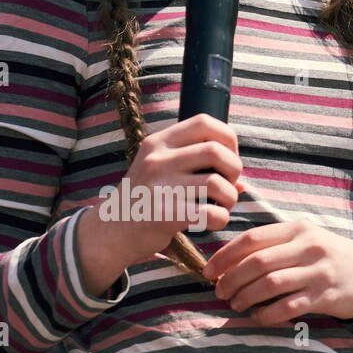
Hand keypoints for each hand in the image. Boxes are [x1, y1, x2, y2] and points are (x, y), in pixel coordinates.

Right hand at [102, 112, 245, 262]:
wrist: (111, 230)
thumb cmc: (143, 199)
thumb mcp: (158, 170)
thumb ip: (194, 167)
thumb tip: (241, 182)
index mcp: (158, 143)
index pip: (205, 122)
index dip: (228, 138)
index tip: (228, 158)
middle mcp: (158, 160)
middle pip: (216, 151)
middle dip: (234, 169)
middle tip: (228, 186)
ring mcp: (161, 187)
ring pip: (218, 184)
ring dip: (230, 198)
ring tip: (221, 206)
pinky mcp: (165, 215)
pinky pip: (211, 213)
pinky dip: (220, 219)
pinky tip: (211, 222)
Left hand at [201, 217, 352, 328]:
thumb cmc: (331, 258)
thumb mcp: (307, 240)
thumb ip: (276, 244)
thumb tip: (231, 260)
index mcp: (298, 229)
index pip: (252, 238)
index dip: (225, 255)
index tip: (209, 270)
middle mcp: (308, 247)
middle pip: (257, 262)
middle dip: (231, 279)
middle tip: (219, 292)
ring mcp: (319, 271)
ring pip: (269, 284)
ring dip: (245, 296)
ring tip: (234, 304)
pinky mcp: (326, 296)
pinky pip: (287, 306)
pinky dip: (266, 314)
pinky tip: (256, 317)